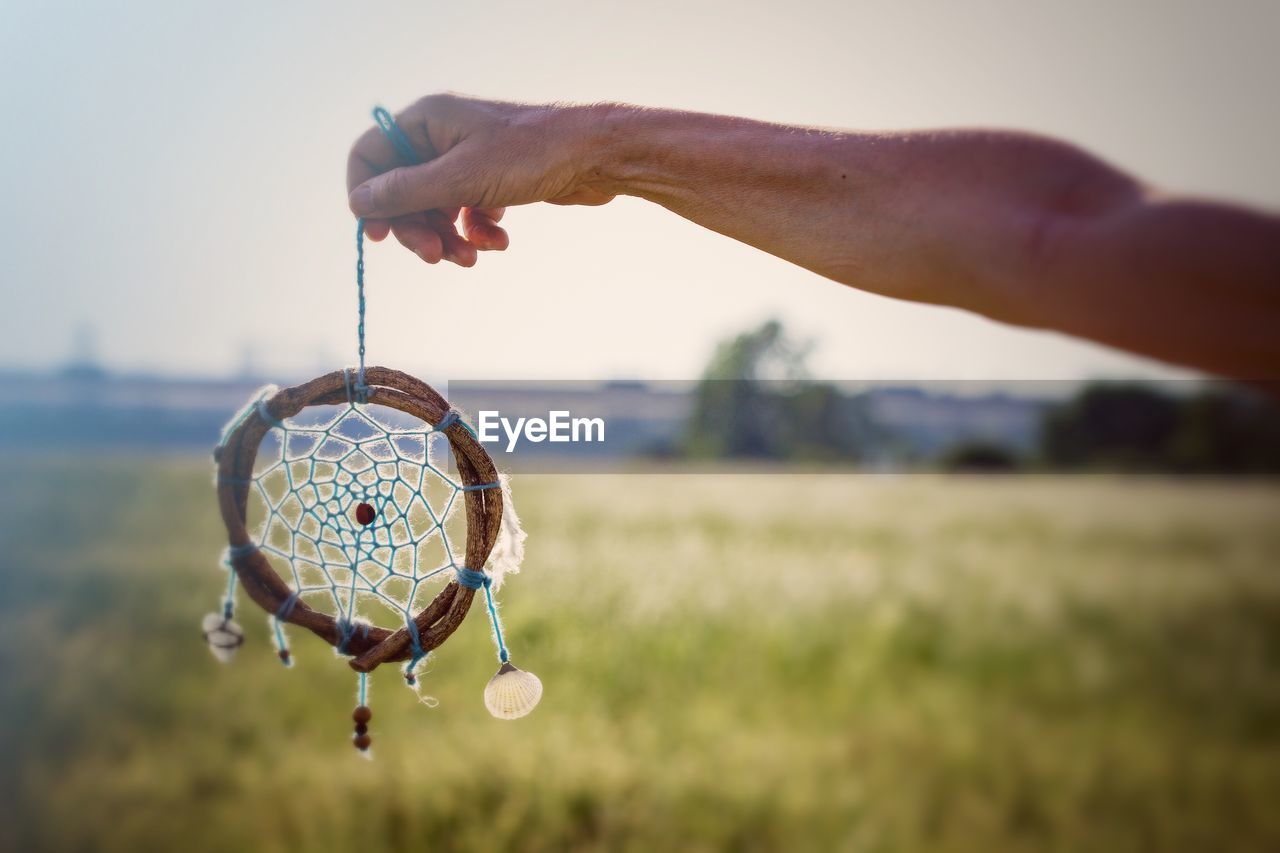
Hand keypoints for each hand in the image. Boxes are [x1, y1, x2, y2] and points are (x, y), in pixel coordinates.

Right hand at [347, 94, 614, 265]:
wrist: (594, 159)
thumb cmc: (530, 156)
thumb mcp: (460, 178)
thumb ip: (405, 191)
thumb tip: (358, 202)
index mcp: (425, 121)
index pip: (370, 156)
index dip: (366, 196)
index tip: (377, 235)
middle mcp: (441, 136)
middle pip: (402, 191)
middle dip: (416, 228)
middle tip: (434, 256)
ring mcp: (467, 160)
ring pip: (435, 209)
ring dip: (447, 239)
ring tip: (470, 259)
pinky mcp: (492, 181)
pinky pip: (467, 214)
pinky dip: (477, 233)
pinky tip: (498, 242)